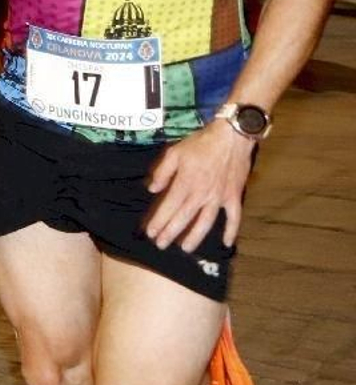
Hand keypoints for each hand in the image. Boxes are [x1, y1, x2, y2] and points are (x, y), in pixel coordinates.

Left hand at [144, 120, 255, 250]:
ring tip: (185, 248)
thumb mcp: (175, 152)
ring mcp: (219, 197)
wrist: (232, 137)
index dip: (159, 221)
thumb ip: (162, 172)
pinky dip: (231, 231)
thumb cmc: (201, 143)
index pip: (169, 207)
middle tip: (161, 245)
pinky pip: (234, 217)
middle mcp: (201, 194)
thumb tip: (153, 190)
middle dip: (171, 233)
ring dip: (195, 237)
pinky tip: (226, 243)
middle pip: (184, 218)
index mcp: (185, 183)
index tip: (150, 233)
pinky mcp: (234, 196)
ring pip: (206, 222)